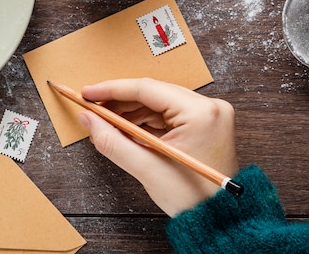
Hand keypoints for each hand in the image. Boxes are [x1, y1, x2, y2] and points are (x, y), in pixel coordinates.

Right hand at [78, 78, 238, 216]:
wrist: (220, 219)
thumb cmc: (193, 199)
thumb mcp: (146, 168)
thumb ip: (111, 141)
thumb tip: (88, 119)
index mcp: (200, 113)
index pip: (146, 89)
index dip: (111, 89)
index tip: (87, 93)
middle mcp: (208, 107)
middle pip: (151, 93)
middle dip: (118, 101)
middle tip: (91, 108)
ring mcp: (208, 114)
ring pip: (157, 102)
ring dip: (129, 111)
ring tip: (105, 122)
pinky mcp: (203, 123)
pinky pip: (167, 114)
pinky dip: (144, 120)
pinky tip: (125, 128)